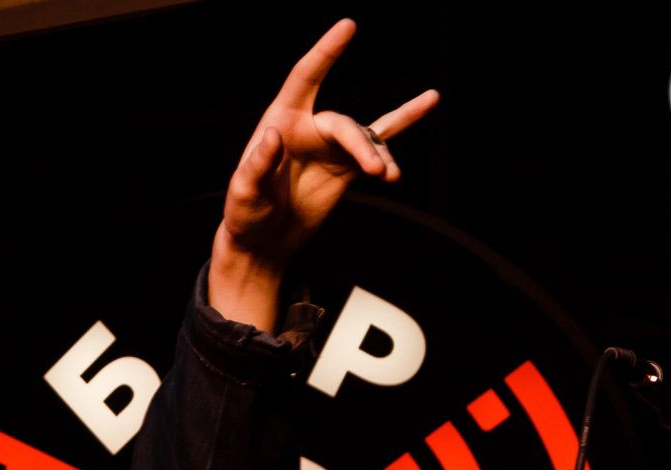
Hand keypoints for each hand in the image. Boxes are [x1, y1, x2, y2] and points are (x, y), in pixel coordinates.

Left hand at [209, 19, 438, 329]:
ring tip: (389, 176)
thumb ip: (257, 165)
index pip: (305, 78)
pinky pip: (378, 143)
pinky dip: (402, 125)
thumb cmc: (245, 215)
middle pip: (342, 124)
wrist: (263, 242)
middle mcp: (308, 128)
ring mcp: (330, 147)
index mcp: (281, 122)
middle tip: (375, 171)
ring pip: (365, 139)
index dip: (326, 52)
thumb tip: (273, 135)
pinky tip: (427, 102)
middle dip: (361, 146)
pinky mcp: (346, 167)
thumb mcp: (243, 193)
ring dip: (378, 156)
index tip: (348, 26)